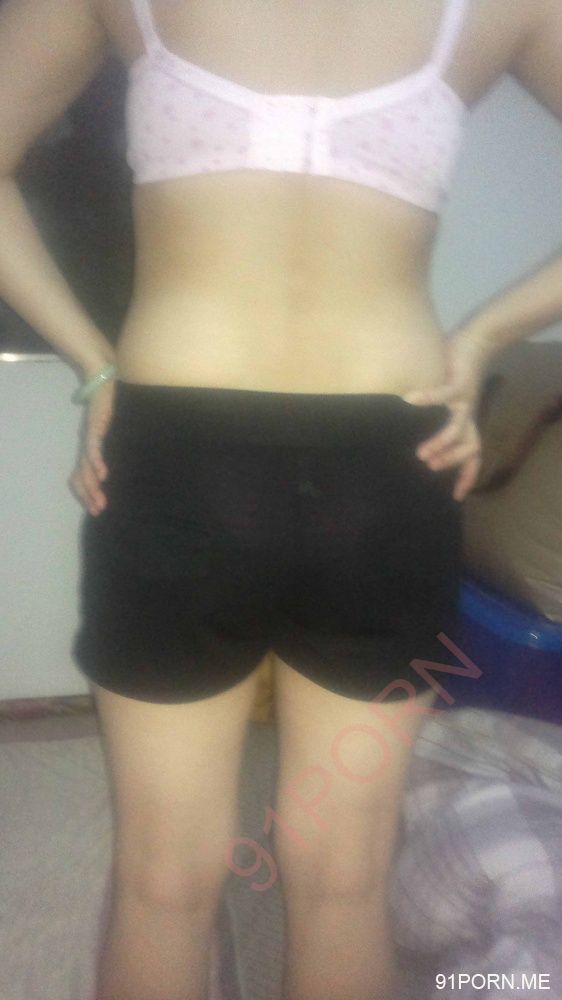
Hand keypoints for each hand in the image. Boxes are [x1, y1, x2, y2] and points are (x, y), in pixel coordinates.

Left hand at [68, 378, 115, 514]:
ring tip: (99, 500)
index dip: (86, 494)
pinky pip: (93, 448)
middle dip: (89, 496)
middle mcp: (86, 446)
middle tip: (99, 511)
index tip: (96, 509)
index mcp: (89, 449)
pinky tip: (102, 473)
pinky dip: (96, 461)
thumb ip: (113, 447)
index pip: (80, 476)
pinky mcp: (95, 427)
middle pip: (81, 477)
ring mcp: (89, 437)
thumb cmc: (110, 406)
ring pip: (86, 467)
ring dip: (92, 485)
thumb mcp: (113, 432)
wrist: (103, 380)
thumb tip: (121, 466)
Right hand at [402, 333, 489, 501]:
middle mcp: (469, 416)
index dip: (466, 476)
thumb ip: (433, 416)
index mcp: (467, 423)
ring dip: (441, 443)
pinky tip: (409, 399)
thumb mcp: (446, 401)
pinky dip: (427, 398)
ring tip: (422, 452)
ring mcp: (465, 401)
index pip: (472, 455)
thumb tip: (408, 432)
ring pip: (458, 428)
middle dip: (452, 461)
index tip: (457, 497)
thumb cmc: (454, 373)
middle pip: (470, 446)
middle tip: (430, 467)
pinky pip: (443, 394)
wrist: (475, 342)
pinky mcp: (458, 383)